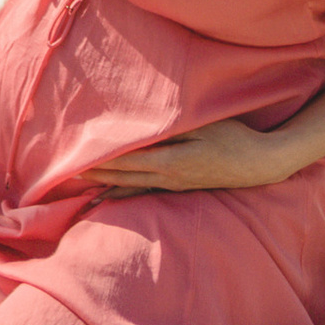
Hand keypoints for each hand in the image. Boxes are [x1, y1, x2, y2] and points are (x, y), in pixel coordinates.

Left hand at [86, 118, 304, 196]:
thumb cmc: (233, 137)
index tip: (78, 156)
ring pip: (132, 187)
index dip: (101, 159)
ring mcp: (174, 185)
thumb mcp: (205, 125)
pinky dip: (125, 195)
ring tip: (82, 187)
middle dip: (96, 174)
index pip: (127, 160)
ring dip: (106, 186)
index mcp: (171, 161)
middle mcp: (168, 177)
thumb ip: (173, 126)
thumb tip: (144, 125)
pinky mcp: (180, 187)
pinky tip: (112, 199)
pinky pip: (145, 192)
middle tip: (66, 173)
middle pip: (124, 176)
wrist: (258, 163)